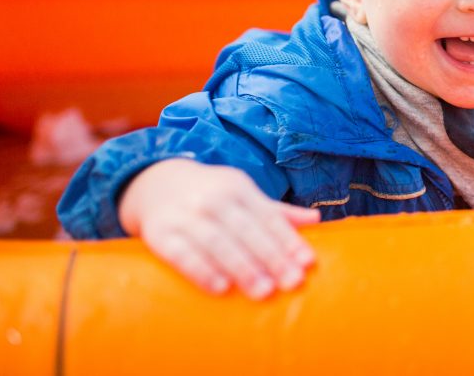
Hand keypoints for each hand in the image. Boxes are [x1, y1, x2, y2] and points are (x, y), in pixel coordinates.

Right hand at [119, 159, 319, 299]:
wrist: (156, 183)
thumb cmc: (212, 193)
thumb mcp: (243, 193)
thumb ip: (276, 211)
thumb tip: (316, 219)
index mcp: (238, 188)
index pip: (268, 216)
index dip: (288, 239)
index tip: (307, 262)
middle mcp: (213, 199)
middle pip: (247, 231)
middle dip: (272, 257)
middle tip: (292, 282)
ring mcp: (185, 216)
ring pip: (217, 243)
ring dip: (243, 267)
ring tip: (264, 291)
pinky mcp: (160, 234)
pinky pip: (182, 255)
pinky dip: (202, 271)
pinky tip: (221, 288)